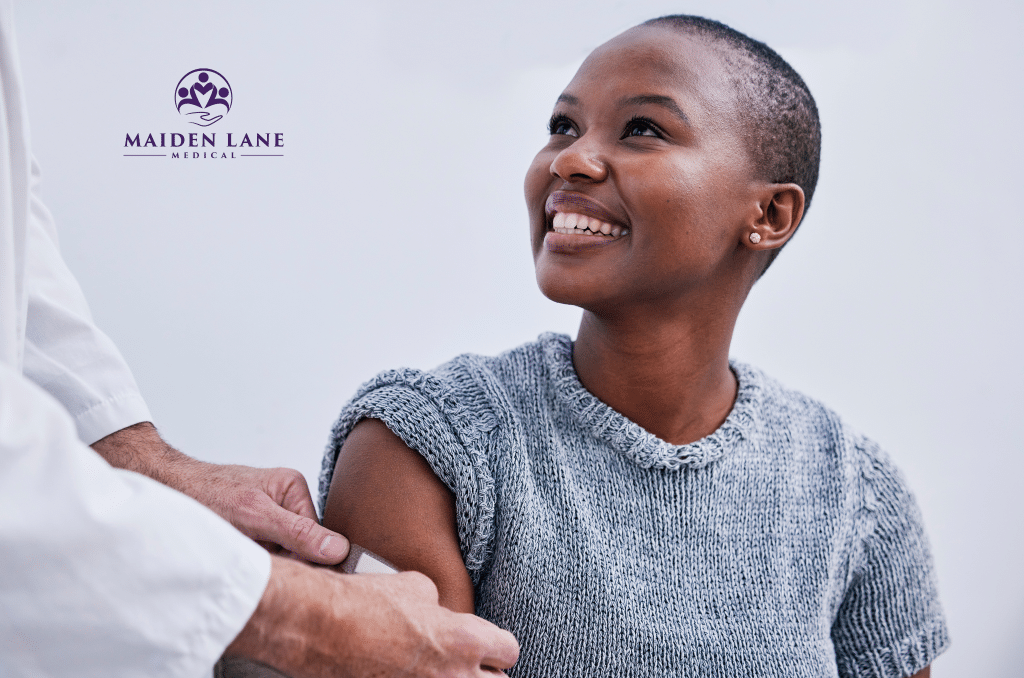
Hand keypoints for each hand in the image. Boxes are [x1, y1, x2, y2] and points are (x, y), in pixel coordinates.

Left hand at [91, 422, 348, 563]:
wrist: (162, 487)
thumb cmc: (202, 492)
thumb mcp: (254, 516)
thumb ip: (297, 533)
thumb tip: (338, 549)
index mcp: (295, 488)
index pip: (317, 539)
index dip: (299, 559)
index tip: (277, 566)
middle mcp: (285, 500)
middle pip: (299, 548)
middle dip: (277, 559)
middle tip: (250, 553)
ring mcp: (267, 515)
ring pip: (279, 554)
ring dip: (260, 560)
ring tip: (237, 549)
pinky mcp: (251, 528)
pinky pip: (262, 553)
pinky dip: (248, 558)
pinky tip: (232, 550)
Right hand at [226, 556, 519, 677]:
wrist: (315, 626)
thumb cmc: (362, 602)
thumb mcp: (415, 587)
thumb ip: (441, 607)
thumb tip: (440, 615)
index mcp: (465, 640)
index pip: (509, 652)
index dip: (496, 646)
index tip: (486, 646)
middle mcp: (452, 676)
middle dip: (481, 672)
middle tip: (463, 662)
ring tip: (434, 667)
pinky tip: (405, 673)